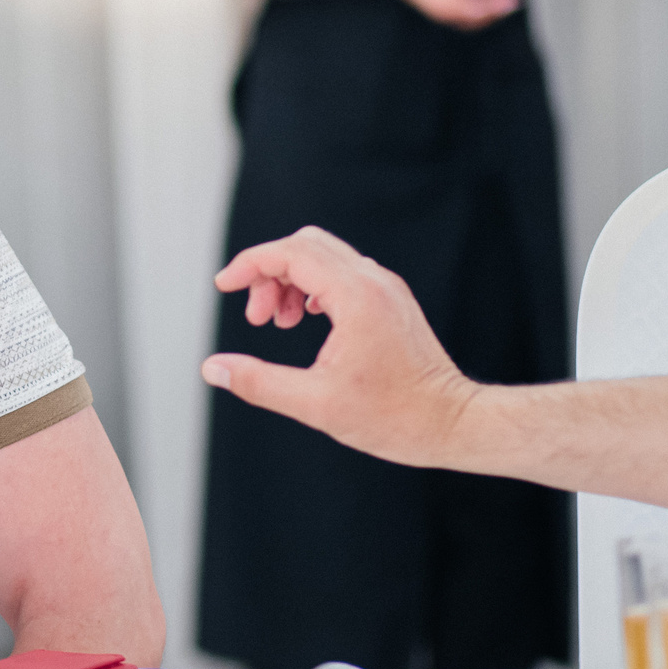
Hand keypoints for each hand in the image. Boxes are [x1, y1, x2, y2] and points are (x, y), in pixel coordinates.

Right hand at [201, 225, 480, 467]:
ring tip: (279, 323)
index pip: (291, 253)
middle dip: (268, 272)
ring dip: (290, 279)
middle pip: (304, 245)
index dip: (250, 264)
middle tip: (257, 317)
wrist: (453, 423)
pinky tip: (306, 319)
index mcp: (356, 298)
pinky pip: (342, 271)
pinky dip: (313, 286)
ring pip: (323, 256)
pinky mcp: (391, 299)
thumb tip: (213, 369)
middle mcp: (373, 282)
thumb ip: (258, 383)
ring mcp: (386, 288)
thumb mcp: (316, 405)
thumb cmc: (395, 418)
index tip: (224, 286)